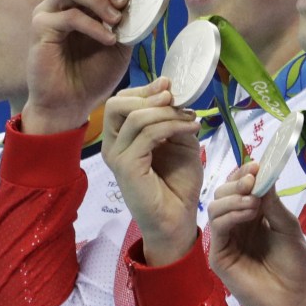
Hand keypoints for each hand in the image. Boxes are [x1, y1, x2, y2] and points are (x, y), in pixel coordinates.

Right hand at [22, 0, 137, 132]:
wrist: (71, 105)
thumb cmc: (93, 76)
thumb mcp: (120, 45)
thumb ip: (129, 22)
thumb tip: (147, 0)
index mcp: (80, 2)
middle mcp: (61, 3)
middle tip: (124, 3)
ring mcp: (48, 13)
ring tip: (116, 20)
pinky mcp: (40, 29)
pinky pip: (68, 16)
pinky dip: (92, 25)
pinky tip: (108, 39)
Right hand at [102, 78, 201, 265]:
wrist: (178, 220)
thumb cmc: (178, 184)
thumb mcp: (181, 142)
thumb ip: (173, 119)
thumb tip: (172, 95)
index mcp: (122, 138)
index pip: (121, 102)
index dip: (144, 89)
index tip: (169, 85)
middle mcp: (114, 145)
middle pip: (116, 104)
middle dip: (147, 95)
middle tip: (172, 98)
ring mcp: (117, 156)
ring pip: (134, 117)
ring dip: (165, 111)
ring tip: (189, 117)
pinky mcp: (127, 167)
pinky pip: (146, 134)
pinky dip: (171, 125)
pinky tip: (191, 127)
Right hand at [208, 164, 305, 305]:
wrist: (298, 300)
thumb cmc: (297, 264)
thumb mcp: (287, 226)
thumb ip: (271, 201)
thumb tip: (260, 171)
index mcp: (252, 216)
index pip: (239, 188)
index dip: (244, 174)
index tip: (256, 165)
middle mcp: (236, 226)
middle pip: (223, 194)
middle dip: (237, 183)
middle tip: (253, 180)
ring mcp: (226, 241)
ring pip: (215, 208)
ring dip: (234, 198)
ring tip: (254, 202)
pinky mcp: (219, 257)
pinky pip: (217, 229)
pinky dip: (231, 215)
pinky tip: (248, 213)